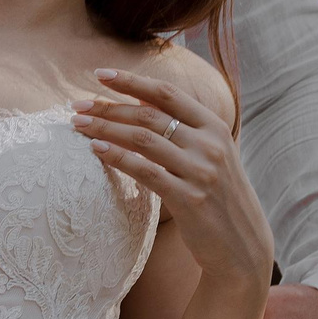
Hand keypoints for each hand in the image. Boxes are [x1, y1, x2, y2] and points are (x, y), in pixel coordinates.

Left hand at [73, 69, 273, 289]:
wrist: (242, 245)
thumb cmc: (216, 195)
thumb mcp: (209, 154)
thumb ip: (182, 128)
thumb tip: (139, 99)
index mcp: (214, 126)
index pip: (167, 93)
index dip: (132, 81)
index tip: (100, 74)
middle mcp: (210, 144)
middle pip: (149, 115)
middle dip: (108, 107)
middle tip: (76, 105)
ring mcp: (202, 171)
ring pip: (143, 139)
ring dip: (104, 128)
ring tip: (77, 124)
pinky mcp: (190, 198)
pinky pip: (145, 171)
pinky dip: (117, 157)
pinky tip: (95, 150)